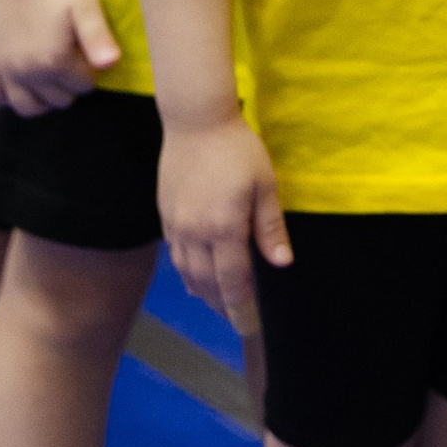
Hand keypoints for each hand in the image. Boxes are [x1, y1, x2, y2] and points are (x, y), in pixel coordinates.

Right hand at [0, 0, 122, 114]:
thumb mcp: (87, 6)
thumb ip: (99, 37)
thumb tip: (111, 64)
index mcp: (53, 60)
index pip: (83, 87)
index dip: (90, 71)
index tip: (86, 52)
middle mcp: (25, 70)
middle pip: (58, 100)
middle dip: (69, 85)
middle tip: (70, 60)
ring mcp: (2, 67)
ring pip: (26, 107)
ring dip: (42, 99)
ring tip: (49, 77)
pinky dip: (6, 95)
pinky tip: (19, 81)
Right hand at [157, 114, 286, 339]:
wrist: (196, 121)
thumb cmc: (238, 150)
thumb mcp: (265, 186)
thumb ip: (270, 228)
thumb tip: (281, 263)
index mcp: (225, 228)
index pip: (233, 280)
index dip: (240, 306)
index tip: (247, 325)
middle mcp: (196, 232)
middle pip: (207, 282)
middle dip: (221, 305)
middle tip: (234, 319)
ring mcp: (177, 224)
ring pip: (186, 271)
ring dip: (202, 292)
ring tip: (216, 304)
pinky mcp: (166, 214)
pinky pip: (175, 254)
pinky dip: (185, 272)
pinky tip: (194, 277)